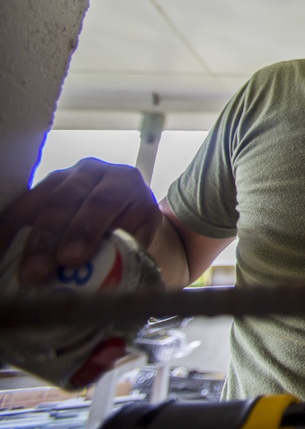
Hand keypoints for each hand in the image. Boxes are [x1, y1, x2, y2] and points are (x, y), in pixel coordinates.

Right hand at [0, 158, 161, 285]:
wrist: (125, 206)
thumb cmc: (134, 227)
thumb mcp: (139, 236)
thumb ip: (124, 252)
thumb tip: (102, 284)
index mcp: (124, 182)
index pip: (103, 201)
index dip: (84, 229)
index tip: (71, 260)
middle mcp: (92, 172)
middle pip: (64, 201)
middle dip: (48, 240)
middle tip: (37, 274)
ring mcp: (61, 177)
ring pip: (37, 203)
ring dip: (23, 240)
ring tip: (17, 272)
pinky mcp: (38, 189)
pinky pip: (18, 209)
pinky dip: (7, 234)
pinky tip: (3, 256)